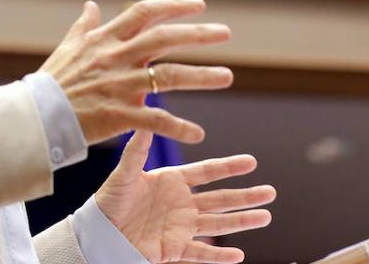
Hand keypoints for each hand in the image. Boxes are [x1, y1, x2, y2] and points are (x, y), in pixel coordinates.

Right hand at [39, 0, 232, 144]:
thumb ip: (84, 26)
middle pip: (164, 39)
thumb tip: (91, 5)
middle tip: (225, 32)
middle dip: (197, 34)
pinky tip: (198, 134)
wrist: (35, 119)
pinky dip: (178, 127)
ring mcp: (119, 86)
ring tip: (226, 76)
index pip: (144, 13)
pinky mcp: (119, 115)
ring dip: (201, 76)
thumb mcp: (68, 48)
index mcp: (106, 40)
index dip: (173, 5)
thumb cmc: (52, 83)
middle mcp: (116, 58)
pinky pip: (155, 121)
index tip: (199, 4)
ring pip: (168, 77)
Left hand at [96, 131, 275, 262]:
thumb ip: (137, 150)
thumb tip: (146, 119)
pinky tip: (239, 255)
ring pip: (219, 223)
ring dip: (242, 221)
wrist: (98, 235)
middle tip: (271, 192)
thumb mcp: (124, 174)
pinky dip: (219, 255)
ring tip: (266, 217)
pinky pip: (201, 253)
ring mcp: (181, 227)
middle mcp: (181, 203)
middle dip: (246, 196)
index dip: (230, 167)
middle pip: (221, 198)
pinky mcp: (174, 249)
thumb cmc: (107, 202)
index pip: (208, 172)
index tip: (252, 162)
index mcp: (172, 181)